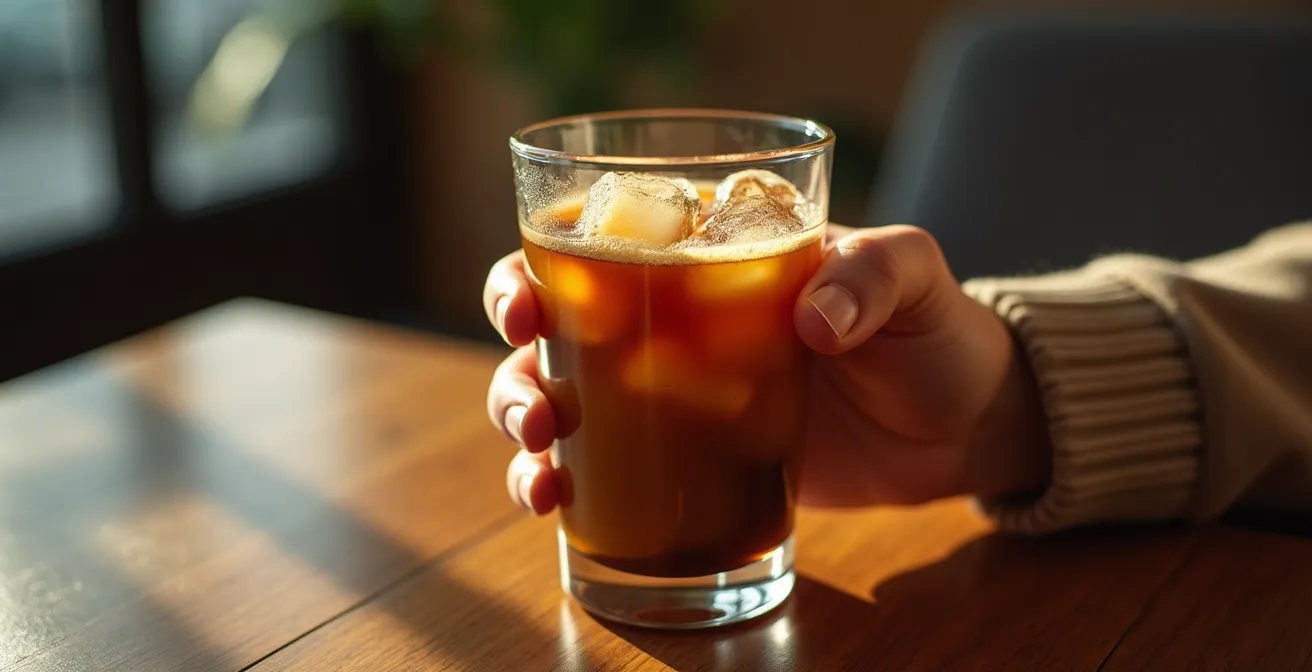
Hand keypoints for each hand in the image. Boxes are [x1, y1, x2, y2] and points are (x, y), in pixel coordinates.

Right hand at [484, 224, 1051, 513]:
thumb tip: (813, 321)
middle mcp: (671, 317)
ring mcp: (673, 393)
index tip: (526, 304)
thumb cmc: (933, 331)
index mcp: (708, 252)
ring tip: (540, 468)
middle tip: (536, 407)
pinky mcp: (689, 459)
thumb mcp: (914, 277)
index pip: (601, 239)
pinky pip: (605, 468)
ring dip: (524, 426)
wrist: (960, 426)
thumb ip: (871, 275)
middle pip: (554, 324)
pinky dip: (563, 484)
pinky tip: (554, 502)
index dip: (539, 264)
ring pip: (560, 396)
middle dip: (515, 360)